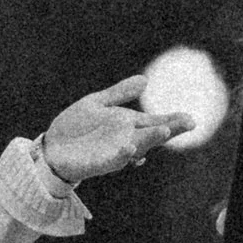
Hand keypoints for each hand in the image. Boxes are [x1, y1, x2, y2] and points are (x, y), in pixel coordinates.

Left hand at [40, 73, 194, 185]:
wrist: (52, 147)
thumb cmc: (76, 126)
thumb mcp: (97, 103)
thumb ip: (120, 93)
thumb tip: (145, 79)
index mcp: (128, 125)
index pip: (155, 122)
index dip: (173, 121)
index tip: (190, 119)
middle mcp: (127, 139)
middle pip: (153, 135)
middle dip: (169, 129)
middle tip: (188, 122)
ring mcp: (116, 152)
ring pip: (139, 147)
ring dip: (151, 140)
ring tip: (165, 130)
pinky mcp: (101, 162)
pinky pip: (115, 159)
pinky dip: (123, 154)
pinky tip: (131, 147)